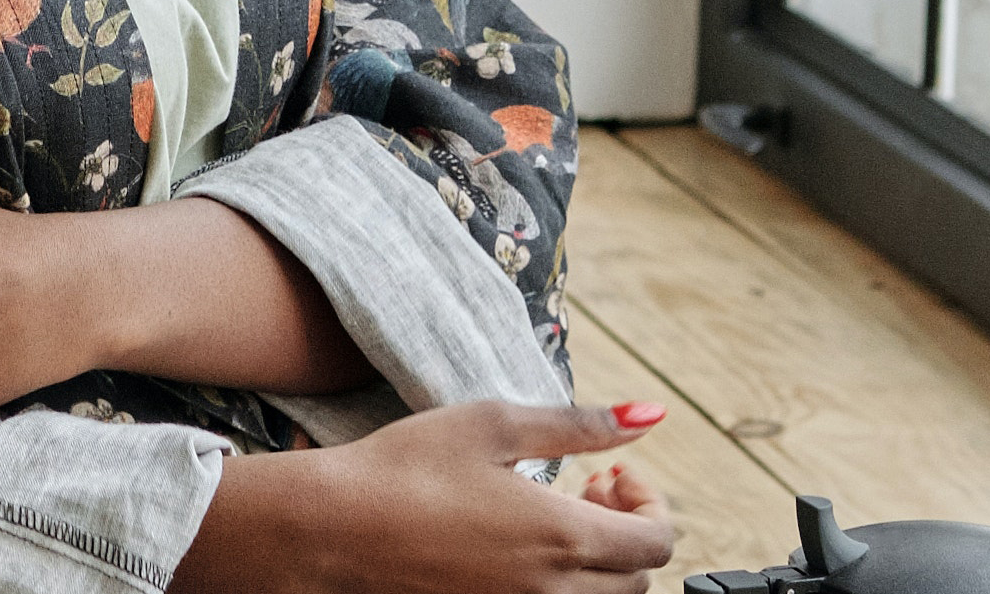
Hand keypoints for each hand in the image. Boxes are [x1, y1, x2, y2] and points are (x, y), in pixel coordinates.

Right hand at [176, 404, 674, 593]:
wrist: (331, 527)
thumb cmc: (405, 468)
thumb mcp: (494, 424)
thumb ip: (580, 422)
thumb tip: (651, 413)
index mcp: (561, 537)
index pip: (658, 542)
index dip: (649, 502)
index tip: (613, 470)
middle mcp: (550, 590)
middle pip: (637, 580)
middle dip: (628, 529)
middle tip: (589, 487)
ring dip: (600, 561)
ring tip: (554, 516)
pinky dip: (562, 581)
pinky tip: (520, 546)